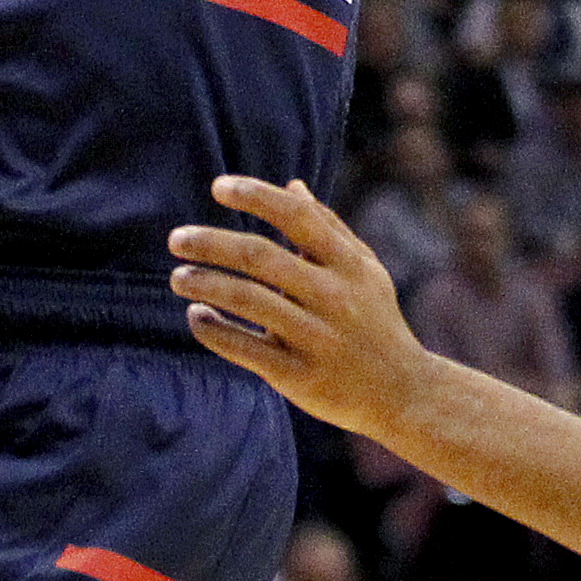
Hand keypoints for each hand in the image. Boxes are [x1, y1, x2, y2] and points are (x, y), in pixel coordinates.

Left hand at [169, 177, 431, 438]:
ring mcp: (317, 338)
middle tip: (176, 239)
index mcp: (349, 265)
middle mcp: (335, 297)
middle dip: (212, 244)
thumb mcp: (365, 271)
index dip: (256, 196)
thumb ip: (328, 228)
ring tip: (177, 278)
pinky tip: (196, 317)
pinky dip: (214, 331)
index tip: (218, 187)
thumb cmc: (376, 322)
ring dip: (205, 285)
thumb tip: (292, 187)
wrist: (404, 393)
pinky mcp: (300, 376)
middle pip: (261, 258)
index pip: (297, 217)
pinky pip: (246, 349)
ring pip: (248, 301)